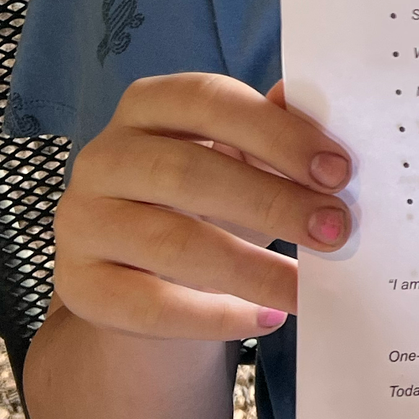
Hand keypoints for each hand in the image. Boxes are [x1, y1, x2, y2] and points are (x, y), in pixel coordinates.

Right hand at [53, 73, 351, 341]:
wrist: (144, 276)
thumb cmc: (205, 202)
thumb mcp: (238, 162)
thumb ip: (272, 135)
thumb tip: (316, 107)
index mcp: (147, 106)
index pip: (208, 100)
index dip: (275, 133)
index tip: (338, 170)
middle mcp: (103, 157)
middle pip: (188, 173)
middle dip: (272, 202)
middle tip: (335, 230)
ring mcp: (83, 222)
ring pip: (171, 243)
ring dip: (252, 268)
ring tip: (306, 287)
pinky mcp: (80, 286)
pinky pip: (151, 305)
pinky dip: (215, 316)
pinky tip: (267, 318)